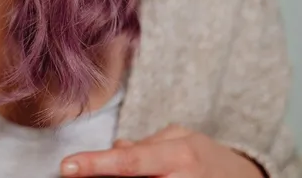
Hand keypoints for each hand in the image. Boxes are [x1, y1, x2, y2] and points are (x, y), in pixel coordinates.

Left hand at [60, 124, 265, 176]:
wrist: (246, 177)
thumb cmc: (206, 156)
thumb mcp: (178, 139)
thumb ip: (143, 145)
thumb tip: (113, 151)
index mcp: (178, 154)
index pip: (128, 161)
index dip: (95, 164)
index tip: (67, 167)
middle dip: (105, 177)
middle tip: (83, 171)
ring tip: (132, 169)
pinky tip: (143, 175)